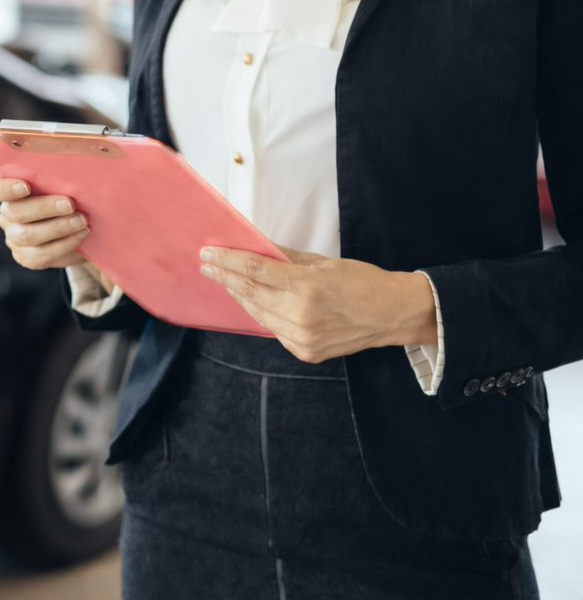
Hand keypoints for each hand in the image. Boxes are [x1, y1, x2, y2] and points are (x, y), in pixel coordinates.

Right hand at [0, 176, 115, 291]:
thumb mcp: (64, 177)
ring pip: (28, 237)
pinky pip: (40, 257)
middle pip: (14, 213)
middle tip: (70, 203)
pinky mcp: (27, 257)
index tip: (25, 186)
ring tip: (82, 221)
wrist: (81, 220)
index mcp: (8, 189)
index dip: (3, 188)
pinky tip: (81, 236)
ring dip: (58, 228)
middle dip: (44, 208)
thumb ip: (60, 169)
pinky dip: (64, 247)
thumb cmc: (69, 190)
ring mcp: (15, 238)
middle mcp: (7, 215)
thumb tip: (82, 153)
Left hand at [198, 244, 437, 362]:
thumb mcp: (323, 262)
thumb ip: (286, 258)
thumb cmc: (362, 282)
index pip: (255, 270)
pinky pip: (273, 330)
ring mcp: (302, 338)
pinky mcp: (305, 352)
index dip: (227, 261)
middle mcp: (302, 314)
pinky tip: (253, 301)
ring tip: (226, 281)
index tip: (207, 253)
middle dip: (225, 277)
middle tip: (207, 264)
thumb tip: (257, 247)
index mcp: (307, 286)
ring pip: (258, 313)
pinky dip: (261, 314)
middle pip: (250, 292)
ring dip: (239, 296)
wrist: (391, 314)